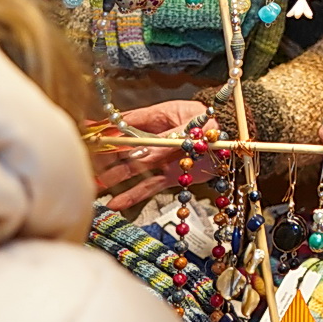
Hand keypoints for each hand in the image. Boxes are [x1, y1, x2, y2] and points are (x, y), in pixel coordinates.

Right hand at [93, 99, 213, 210]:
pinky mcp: (170, 176)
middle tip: (83, 165)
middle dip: (104, 157)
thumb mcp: (194, 128)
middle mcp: (156, 139)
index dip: (106, 127)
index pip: (127, 122)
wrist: (239, 141)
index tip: (85, 132)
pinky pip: (148, 186)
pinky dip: (133, 195)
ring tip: (92, 186)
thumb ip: (167, 141)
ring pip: (132, 169)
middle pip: (124, 148)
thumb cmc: (219, 124)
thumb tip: (142, 154)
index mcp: (160, 117)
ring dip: (113, 178)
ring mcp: (162, 158)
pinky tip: (115, 204)